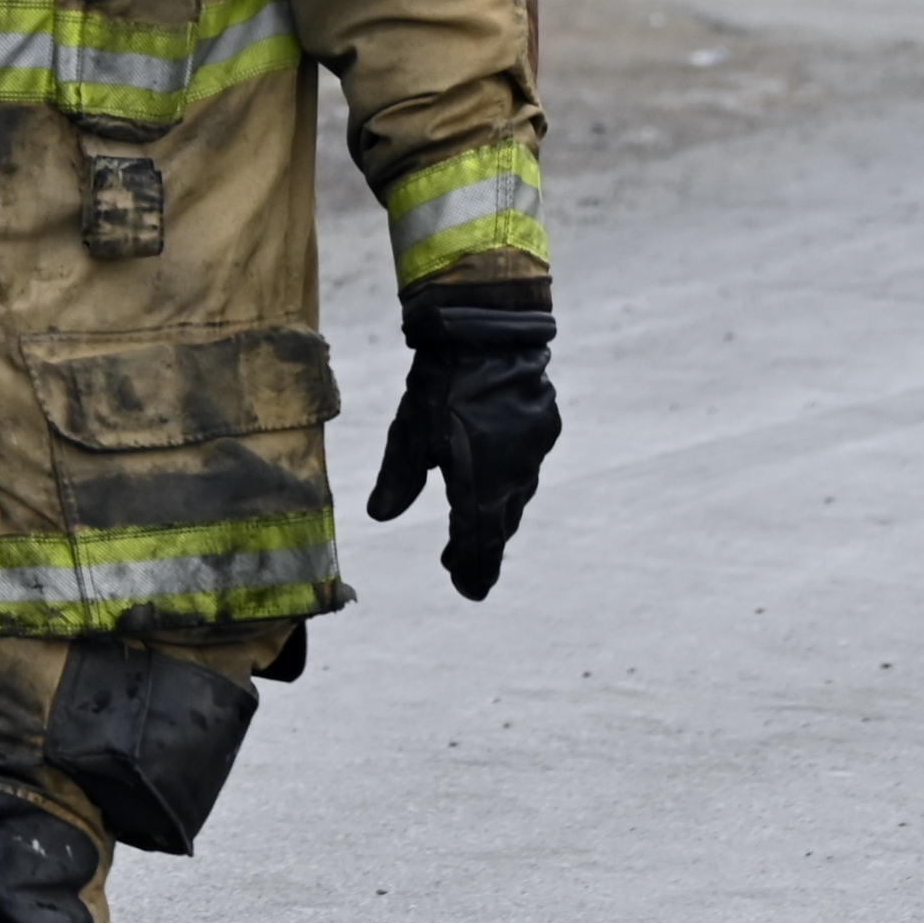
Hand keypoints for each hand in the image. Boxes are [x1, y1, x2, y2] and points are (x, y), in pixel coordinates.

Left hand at [367, 294, 558, 600]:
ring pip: (515, 494)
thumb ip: (398, 477)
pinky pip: (525, 465)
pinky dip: (508, 478)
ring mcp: (533, 451)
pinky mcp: (543, 426)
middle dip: (481, 546)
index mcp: (481, 483)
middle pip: (498, 521)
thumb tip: (380, 516)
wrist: (489, 331)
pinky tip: (497, 475)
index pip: (479, 541)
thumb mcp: (410, 431)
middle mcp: (514, 475)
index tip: (470, 591)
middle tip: (460, 566)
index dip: (474, 568)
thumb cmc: (443, 383)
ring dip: (495, 513)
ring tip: (477, 528)